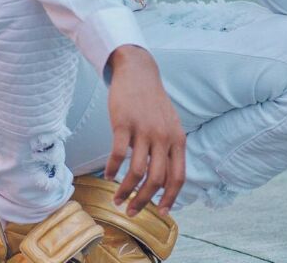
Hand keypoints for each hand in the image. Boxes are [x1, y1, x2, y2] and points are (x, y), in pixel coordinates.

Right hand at [103, 45, 186, 216]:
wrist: (138, 72)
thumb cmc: (153, 102)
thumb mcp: (170, 124)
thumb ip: (170, 149)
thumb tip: (166, 182)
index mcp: (177, 139)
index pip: (178, 177)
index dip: (170, 199)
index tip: (161, 213)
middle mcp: (163, 136)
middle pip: (157, 180)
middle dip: (144, 201)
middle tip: (132, 212)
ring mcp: (144, 129)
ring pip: (137, 172)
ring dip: (126, 190)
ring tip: (117, 199)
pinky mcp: (124, 123)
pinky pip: (118, 154)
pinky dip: (112, 170)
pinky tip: (108, 176)